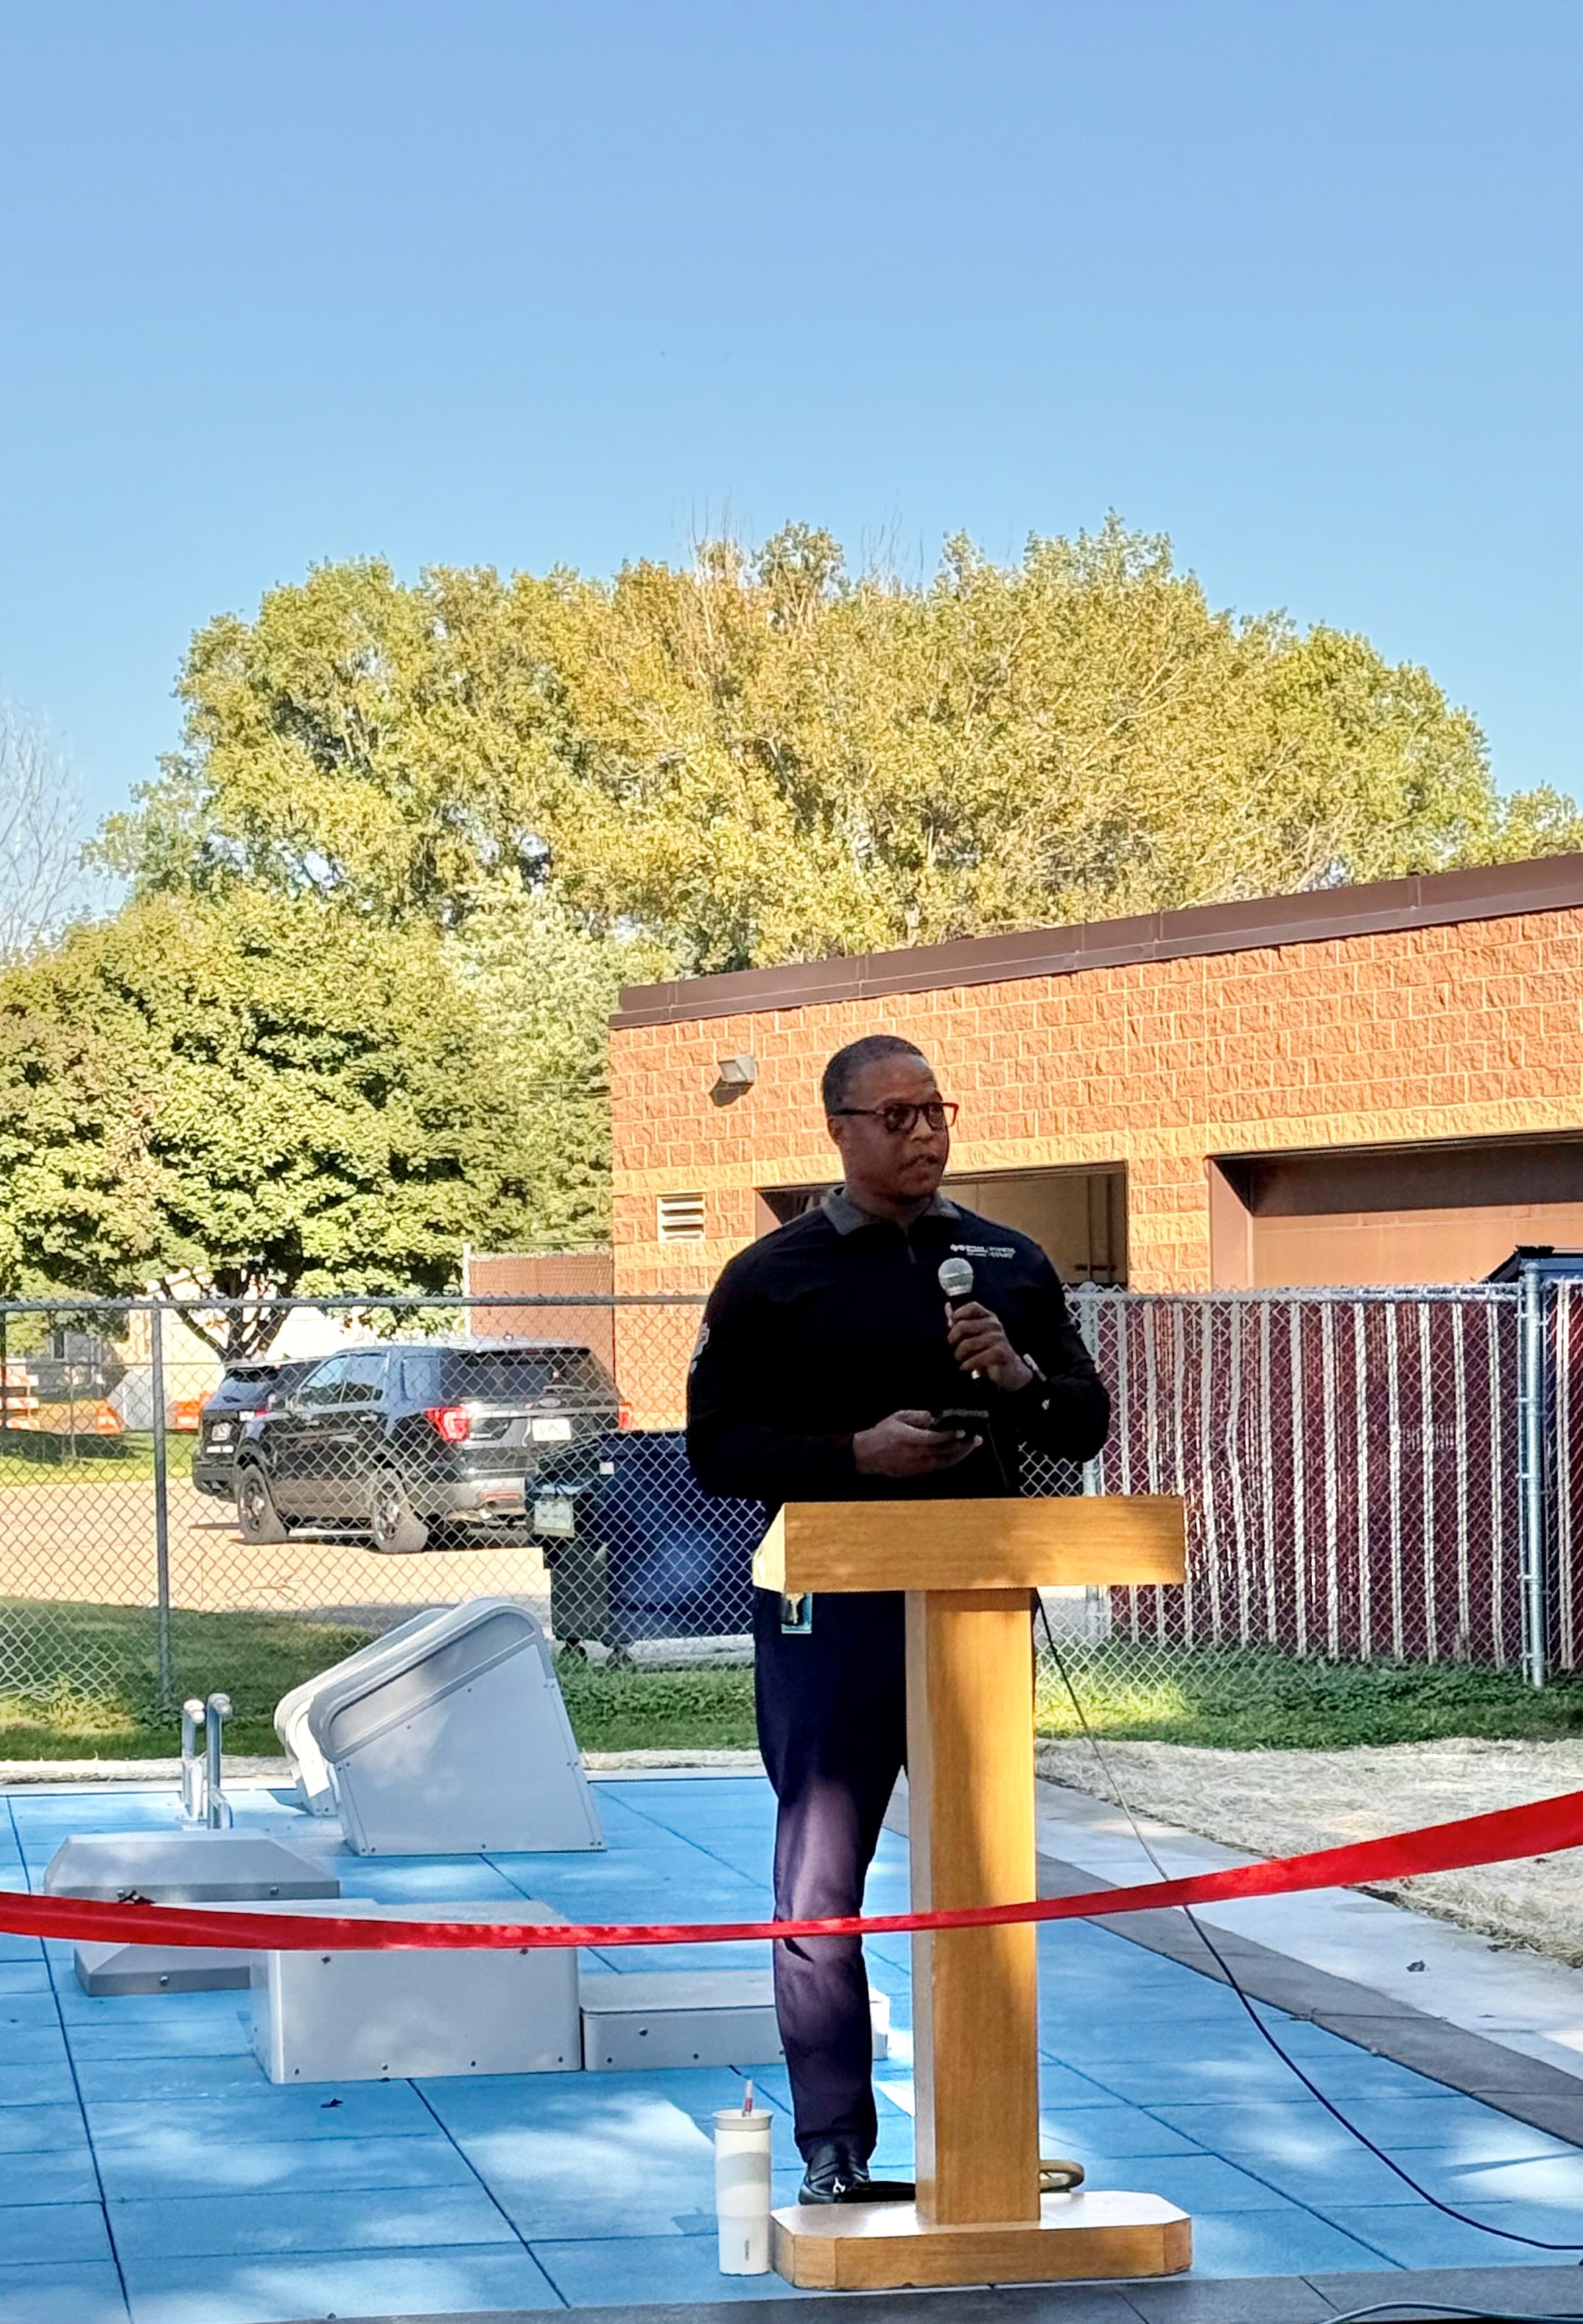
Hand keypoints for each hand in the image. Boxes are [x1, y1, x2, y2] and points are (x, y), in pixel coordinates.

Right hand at [852, 1408, 981, 1477]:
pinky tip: (958, 1455)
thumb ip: (917, 1416)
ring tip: (972, 1446)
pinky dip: (950, 1461)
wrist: (868, 1454)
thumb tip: (935, 1417)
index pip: (935, 1438)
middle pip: (944, 1451)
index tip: (963, 1430)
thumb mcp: (898, 1417)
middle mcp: (915, 1454)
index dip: (951, 1435)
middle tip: (976, 1438)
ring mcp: (917, 1465)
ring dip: (960, 1455)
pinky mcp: (917, 1472)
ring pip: (944, 1462)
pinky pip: (938, 1467)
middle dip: (963, 1445)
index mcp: (909, 1439)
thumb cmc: (883, 1432)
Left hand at [946, 1301, 1032, 1393]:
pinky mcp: (1000, 1353)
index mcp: (988, 1317)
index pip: (972, 1307)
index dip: (958, 1314)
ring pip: (966, 1344)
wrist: (1009, 1370)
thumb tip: (948, 1307)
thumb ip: (961, 1322)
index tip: (952, 1326)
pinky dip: (967, 1365)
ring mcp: (998, 1338)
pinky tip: (966, 1368)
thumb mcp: (974, 1335)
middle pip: (962, 1325)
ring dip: (959, 1355)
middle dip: (952, 1339)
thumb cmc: (988, 1351)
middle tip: (954, 1348)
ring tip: (961, 1360)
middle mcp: (994, 1325)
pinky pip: (975, 1358)